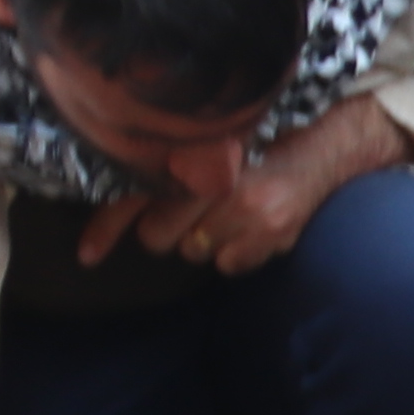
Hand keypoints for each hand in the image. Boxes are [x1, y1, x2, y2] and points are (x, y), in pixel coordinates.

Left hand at [91, 100, 409, 278]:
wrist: (326, 153)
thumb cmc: (260, 150)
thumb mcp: (210, 149)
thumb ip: (169, 170)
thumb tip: (122, 212)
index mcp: (192, 152)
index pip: (138, 194)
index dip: (109, 224)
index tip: (87, 254)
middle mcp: (215, 176)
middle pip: (160, 235)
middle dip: (169, 231)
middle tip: (195, 214)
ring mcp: (245, 207)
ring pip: (194, 251)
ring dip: (206, 241)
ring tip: (230, 216)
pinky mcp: (270, 231)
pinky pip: (228, 265)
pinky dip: (237, 254)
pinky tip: (253, 231)